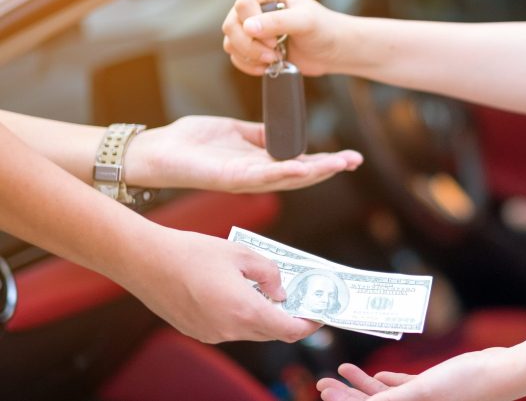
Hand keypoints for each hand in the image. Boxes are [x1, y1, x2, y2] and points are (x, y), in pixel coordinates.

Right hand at [122, 225, 321, 342]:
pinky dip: (241, 316)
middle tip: (298, 298)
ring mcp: (211, 335)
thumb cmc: (194, 252)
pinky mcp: (197, 332)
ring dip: (263, 316)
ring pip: (250, 331)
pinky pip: (229, 328)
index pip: (289, 331)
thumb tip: (281, 291)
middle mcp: (229, 331)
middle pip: (271, 333)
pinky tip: (238, 293)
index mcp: (245, 312)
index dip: (308, 325)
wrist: (145, 261)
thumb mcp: (243, 253)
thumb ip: (270, 273)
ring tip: (267, 290)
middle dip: (287, 318)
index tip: (319, 315)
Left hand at [125, 115, 361, 191]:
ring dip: (316, 172)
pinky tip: (303, 166)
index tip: (350, 156)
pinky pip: (263, 176)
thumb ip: (259, 134)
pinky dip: (284, 172)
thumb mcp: (235, 132)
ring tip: (340, 164)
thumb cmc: (191, 142)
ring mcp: (246, 180)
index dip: (326, 161)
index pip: (301, 164)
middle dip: (330, 168)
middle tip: (355, 161)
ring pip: (288, 178)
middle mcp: (257, 176)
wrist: (159, 150)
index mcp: (260, 164)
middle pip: (302, 175)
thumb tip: (281, 131)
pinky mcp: (231, 178)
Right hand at [222, 0, 348, 75]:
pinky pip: (235, 55)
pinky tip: (267, 67)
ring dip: (250, 56)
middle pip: (231, 24)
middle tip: (274, 54)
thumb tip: (248, 27)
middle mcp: (254, 2)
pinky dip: (248, 64)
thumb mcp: (305, 22)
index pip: (243, 4)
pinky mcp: (251, 42)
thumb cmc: (324, 30)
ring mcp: (250, 23)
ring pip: (230, 41)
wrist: (332, 50)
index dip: (254, 25)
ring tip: (274, 59)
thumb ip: (278, 22)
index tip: (274, 40)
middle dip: (251, 45)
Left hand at [316, 349, 516, 400]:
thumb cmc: (465, 384)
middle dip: (346, 395)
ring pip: (386, 397)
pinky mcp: (436, 390)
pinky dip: (389, 382)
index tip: (322, 389)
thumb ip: (389, 400)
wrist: (502, 372)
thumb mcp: (421, 391)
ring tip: (342, 369)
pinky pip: (405, 389)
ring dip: (363, 384)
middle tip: (323, 380)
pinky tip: (378, 373)